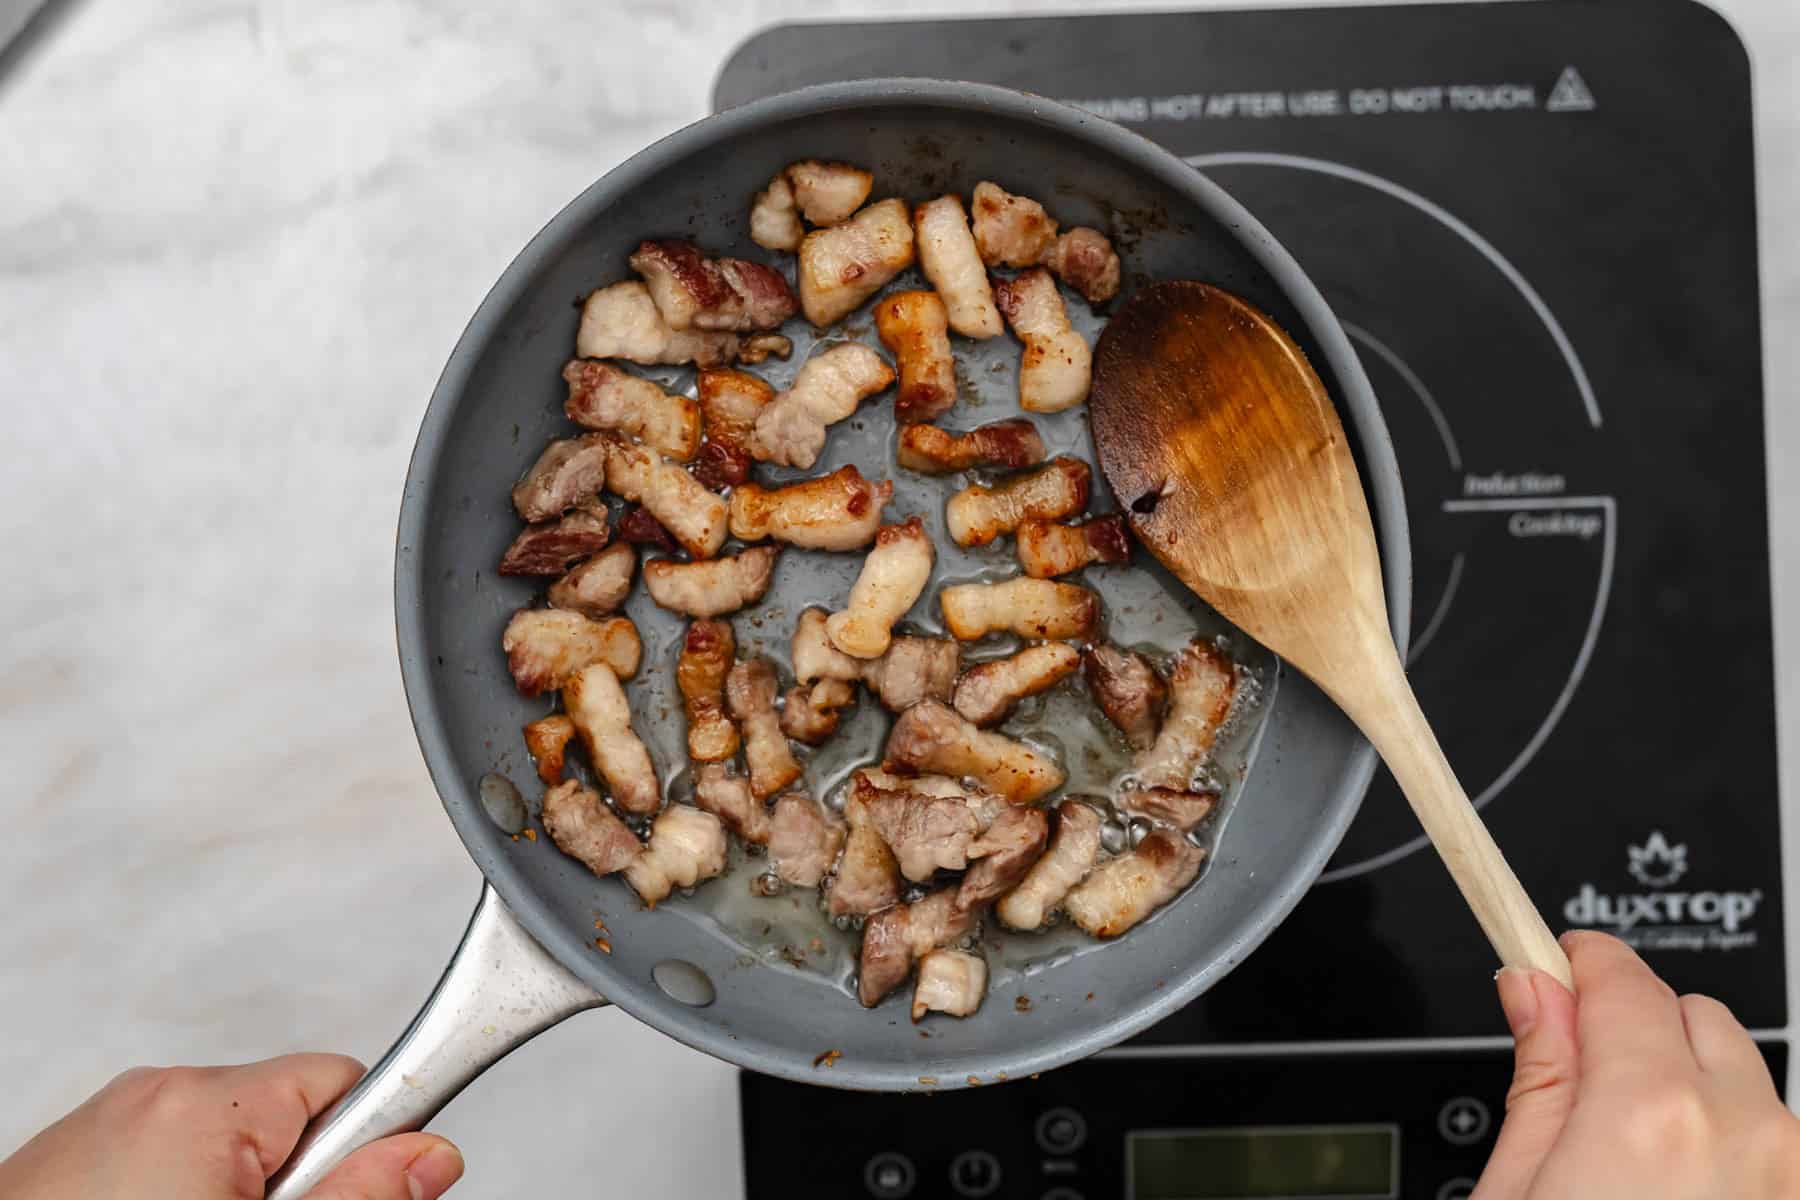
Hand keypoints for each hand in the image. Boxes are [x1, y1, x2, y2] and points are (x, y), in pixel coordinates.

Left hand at [0, 1053, 462, 1199]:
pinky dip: (172, 1195)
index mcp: (206, 1103)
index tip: (355, 1197)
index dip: (364, 1147)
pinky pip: (157, 1161)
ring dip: (234, 1189)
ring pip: (222, 1144)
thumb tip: (431, 1156)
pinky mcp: (62, 1157)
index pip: (346, 1080)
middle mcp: (149, 1093)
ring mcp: (96, 1123)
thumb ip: (357, 1198)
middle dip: (294, 1178)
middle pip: (285, 1114)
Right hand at [1478, 931, 1795, 1197]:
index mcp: (1652, 1116)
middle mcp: (1746, 1134)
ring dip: (1693, 1094)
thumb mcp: (1517, 1190)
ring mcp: (1791, 1174)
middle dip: (1638, 1030)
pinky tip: (1686, 1194)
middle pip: (1693, 1016)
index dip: (1578, 961)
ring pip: (1743, 1081)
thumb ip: (1541, 1081)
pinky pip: (1774, 1140)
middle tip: (1584, 1090)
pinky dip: (1732, 1149)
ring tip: (1638, 1165)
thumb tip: (1533, 991)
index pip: (1622, 979)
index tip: (1553, 959)